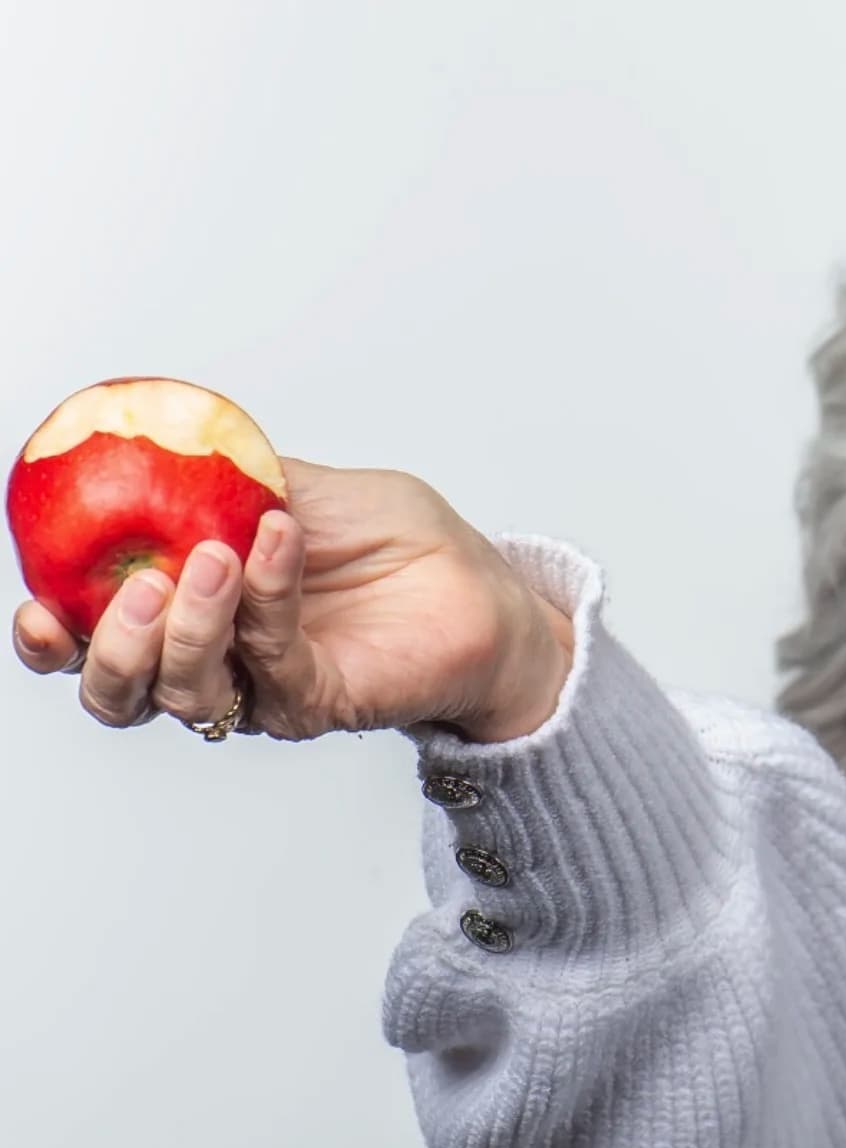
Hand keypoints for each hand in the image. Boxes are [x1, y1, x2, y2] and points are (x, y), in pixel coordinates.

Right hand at [10, 457, 575, 742]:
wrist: (482, 586)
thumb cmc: (398, 544)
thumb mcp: (301, 486)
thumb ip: (227, 475)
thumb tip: (158, 430)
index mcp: (193, 615)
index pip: (96, 641)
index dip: (53, 636)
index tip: (35, 602)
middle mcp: (221, 663)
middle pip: (122, 692)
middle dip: (108, 646)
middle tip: (139, 583)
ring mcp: (268, 690)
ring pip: (187, 694)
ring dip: (188, 627)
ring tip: (212, 558)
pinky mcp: (322, 700)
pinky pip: (272, 663)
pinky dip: (266, 598)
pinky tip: (279, 542)